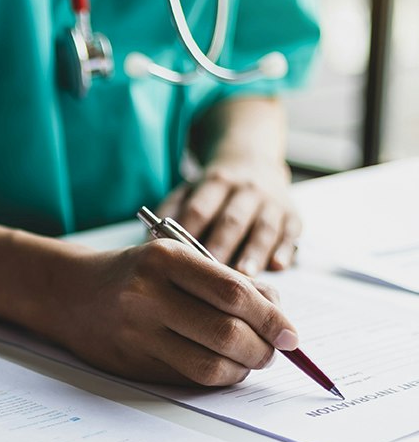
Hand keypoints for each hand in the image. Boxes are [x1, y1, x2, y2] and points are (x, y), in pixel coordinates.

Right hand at [48, 239, 298, 386]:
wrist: (70, 292)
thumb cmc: (135, 274)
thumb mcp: (176, 259)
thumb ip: (225, 282)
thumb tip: (278, 318)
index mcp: (164, 260)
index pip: (234, 293)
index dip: (272, 318)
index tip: (291, 335)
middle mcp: (147, 295)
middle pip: (227, 333)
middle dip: (263, 349)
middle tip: (273, 352)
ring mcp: (136, 333)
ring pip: (209, 365)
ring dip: (242, 370)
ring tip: (249, 361)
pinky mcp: (131, 363)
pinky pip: (187, 378)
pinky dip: (215, 377)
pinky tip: (221, 367)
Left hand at [158, 159, 300, 276]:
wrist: (253, 163)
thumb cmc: (211, 192)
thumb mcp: (186, 192)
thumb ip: (168, 214)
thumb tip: (148, 244)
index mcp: (214, 182)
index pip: (199, 209)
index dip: (189, 234)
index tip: (178, 261)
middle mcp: (245, 190)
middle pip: (231, 220)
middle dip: (222, 247)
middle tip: (210, 277)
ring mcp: (271, 202)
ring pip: (263, 227)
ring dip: (254, 252)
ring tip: (246, 277)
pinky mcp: (293, 216)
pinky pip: (291, 233)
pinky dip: (285, 250)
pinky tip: (278, 267)